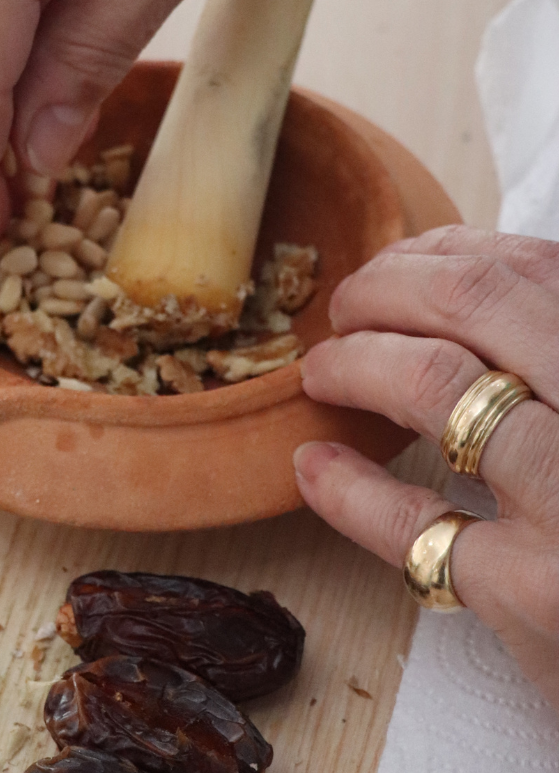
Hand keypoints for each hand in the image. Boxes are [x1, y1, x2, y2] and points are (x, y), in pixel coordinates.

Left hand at [295, 226, 558, 706]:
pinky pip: (412, 520)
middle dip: (383, 288)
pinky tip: (316, 465)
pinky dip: (346, 487)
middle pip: (471, 298)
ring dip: (354, 362)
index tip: (400, 267)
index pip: (533, 268)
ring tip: (322, 371)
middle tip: (346, 309)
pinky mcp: (537, 597)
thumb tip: (464, 288)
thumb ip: (554, 362)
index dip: (443, 255)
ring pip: (434, 384)